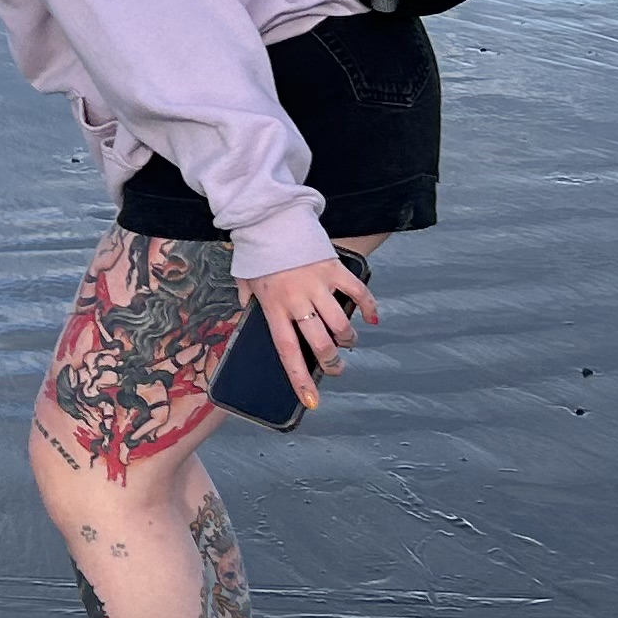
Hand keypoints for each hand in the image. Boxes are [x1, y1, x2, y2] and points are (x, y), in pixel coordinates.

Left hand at [248, 254, 379, 399]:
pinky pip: (358, 292)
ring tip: (347, 340)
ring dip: (347, 339)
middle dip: (332, 362)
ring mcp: (317, 285)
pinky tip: (372, 318)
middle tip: (336, 366)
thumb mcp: (245, 280)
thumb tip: (246, 313)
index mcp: (273, 308)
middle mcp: (297, 301)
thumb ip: (247, 300)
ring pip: (341, 325)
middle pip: (320, 344)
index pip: (287, 352)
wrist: (270, 217)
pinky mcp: (333, 268)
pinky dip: (369, 307)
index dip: (300, 379)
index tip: (311, 400)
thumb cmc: (256, 252)